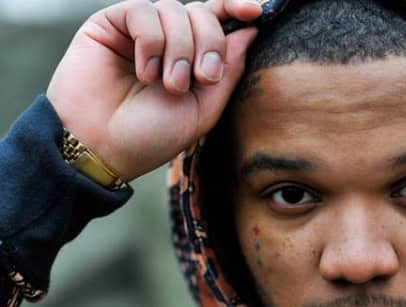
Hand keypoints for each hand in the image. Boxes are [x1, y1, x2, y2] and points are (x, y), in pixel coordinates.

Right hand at [46, 0, 261, 180]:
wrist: (102, 148)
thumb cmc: (151, 136)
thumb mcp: (203, 110)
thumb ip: (228, 70)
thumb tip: (250, 29)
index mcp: (192, 60)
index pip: (218, 22)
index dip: (237, 8)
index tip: (257, 11)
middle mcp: (168, 42)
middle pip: (203, 13)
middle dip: (209, 43)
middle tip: (201, 79)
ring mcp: (140, 32)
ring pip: (175, 10)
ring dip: (179, 49)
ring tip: (167, 85)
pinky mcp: (111, 24)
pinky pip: (143, 10)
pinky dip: (151, 41)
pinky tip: (145, 72)